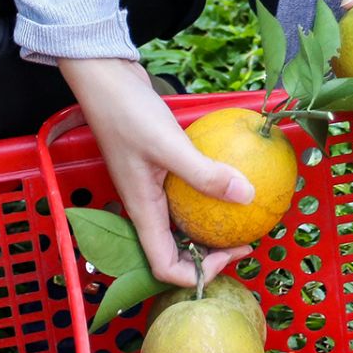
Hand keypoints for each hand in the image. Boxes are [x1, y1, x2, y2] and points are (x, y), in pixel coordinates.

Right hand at [59, 57, 255, 287]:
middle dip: (209, 253)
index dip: (196, 273)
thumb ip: (205, 172)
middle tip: (244, 236)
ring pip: (181, 222)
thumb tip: (247, 196)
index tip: (230, 252)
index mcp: (142, 210)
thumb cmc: (127, 113)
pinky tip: (231, 175)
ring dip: (209, 224)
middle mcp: (145, 205)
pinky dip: (207, 191)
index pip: (164, 266)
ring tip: (242, 211)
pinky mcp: (158, 166)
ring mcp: (151, 186)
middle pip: (176, 250)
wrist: (105, 79)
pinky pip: (185, 191)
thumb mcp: (168, 144)